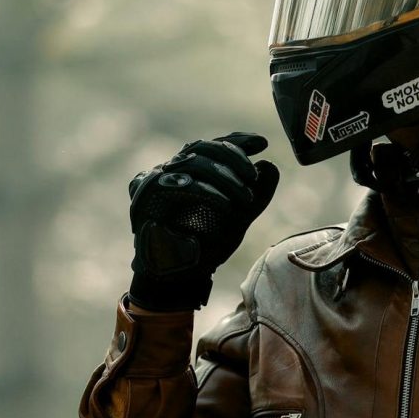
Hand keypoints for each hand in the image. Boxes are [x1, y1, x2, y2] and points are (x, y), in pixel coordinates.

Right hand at [126, 132, 278, 310]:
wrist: (183, 277)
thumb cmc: (208, 245)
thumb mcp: (241, 217)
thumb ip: (257, 193)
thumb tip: (270, 165)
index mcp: (191, 172)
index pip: (213, 145)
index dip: (238, 140)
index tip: (262, 142)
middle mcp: (172, 171)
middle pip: (203, 147)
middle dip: (233, 156)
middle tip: (253, 176)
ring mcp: (157, 181)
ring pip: (194, 161)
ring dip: (225, 177)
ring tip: (245, 197)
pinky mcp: (149, 196)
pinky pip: (181, 184)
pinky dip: (208, 192)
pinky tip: (226, 205)